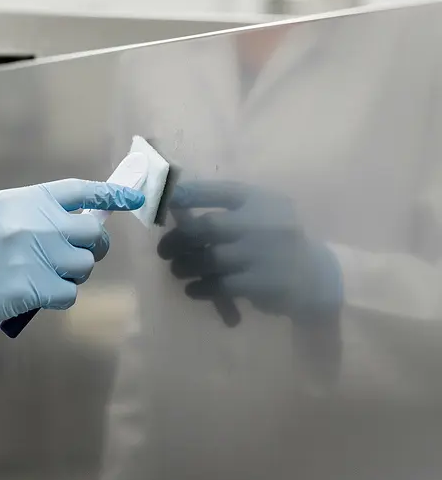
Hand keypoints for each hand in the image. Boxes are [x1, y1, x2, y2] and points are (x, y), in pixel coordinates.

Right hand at [0, 179, 144, 341]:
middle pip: (92, 232)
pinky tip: (35, 295)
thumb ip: (32, 214)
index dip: (110, 194)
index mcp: (22, 200)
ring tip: (43, 277)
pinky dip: (58, 298)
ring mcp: (32, 255)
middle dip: (92, 247)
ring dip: (71, 275)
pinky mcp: (29, 288)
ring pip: (83, 266)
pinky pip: (68, 293)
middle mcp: (32, 223)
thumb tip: (75, 222)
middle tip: (76, 257)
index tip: (132, 197)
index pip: (78, 191)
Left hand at [157, 181, 341, 325]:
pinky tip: (192, 289)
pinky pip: (219, 285)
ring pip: (209, 258)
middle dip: (177, 239)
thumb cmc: (276, 242)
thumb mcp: (261, 215)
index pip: (217, 191)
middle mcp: (264, 223)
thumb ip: (226, 210)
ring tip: (178, 269)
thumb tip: (171, 206)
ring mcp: (265, 254)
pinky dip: (199, 288)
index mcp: (261, 200)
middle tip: (164, 250)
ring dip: (184, 265)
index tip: (162, 201)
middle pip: (206, 227)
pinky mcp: (263, 283)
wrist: (317, 276)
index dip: (185, 195)